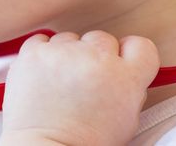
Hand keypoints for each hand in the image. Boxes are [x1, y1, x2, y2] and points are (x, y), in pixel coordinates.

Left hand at [0, 31, 159, 145]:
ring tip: (59, 84)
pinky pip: (42, 40)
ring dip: (67, 55)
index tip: (119, 63)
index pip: (140, 45)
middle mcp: (96, 58)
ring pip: (71, 39)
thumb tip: (124, 68)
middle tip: (84, 82)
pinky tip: (43, 76)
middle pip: (103, 40)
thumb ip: (129, 89)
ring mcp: (63, 53)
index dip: (128, 55)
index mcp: (126, 78)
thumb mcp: (125, 121)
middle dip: (95, 57)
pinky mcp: (34, 53)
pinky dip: (42, 55)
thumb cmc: (84, 142)